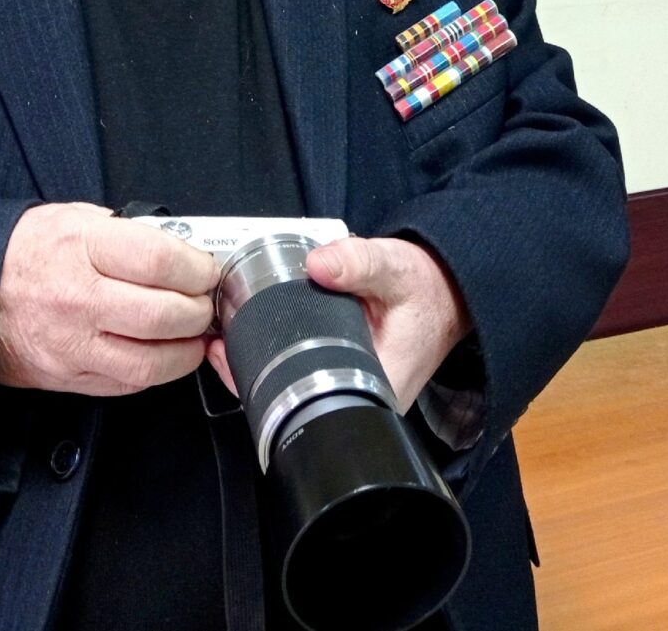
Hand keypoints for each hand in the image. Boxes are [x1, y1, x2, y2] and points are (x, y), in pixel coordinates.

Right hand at [0, 202, 218, 395]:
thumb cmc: (23, 252)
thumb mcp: (76, 218)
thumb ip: (129, 232)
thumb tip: (181, 247)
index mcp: (80, 248)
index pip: (159, 261)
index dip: (197, 268)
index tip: (206, 269)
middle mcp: (77, 299)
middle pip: (162, 315)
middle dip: (199, 310)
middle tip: (204, 302)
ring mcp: (72, 345)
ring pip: (151, 362)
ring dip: (185, 350)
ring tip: (191, 333)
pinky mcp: (69, 378)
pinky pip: (129, 384)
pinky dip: (156, 371)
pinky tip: (161, 352)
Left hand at [207, 236, 470, 412]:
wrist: (446, 292)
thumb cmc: (425, 289)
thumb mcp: (396, 269)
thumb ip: (360, 263)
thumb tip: (319, 263)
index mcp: (375, 391)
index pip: (305, 405)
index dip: (262, 386)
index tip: (233, 356)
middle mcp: (360, 401)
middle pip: (290, 400)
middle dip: (251, 373)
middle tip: (222, 339)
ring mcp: (349, 389)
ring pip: (290, 388)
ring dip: (258, 363)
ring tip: (228, 333)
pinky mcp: (341, 371)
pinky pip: (298, 371)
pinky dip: (274, 353)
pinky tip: (250, 334)